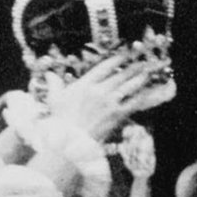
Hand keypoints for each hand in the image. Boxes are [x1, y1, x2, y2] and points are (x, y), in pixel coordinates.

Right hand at [47, 56, 165, 141]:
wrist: (71, 142)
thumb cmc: (61, 122)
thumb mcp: (54, 99)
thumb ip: (54, 84)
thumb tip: (49, 74)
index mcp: (86, 84)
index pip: (105, 67)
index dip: (117, 59)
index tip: (124, 54)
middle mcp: (100, 90)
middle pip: (121, 74)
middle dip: (133, 67)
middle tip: (142, 61)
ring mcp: (110, 103)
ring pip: (129, 86)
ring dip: (140, 78)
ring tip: (147, 72)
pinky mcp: (117, 116)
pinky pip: (133, 103)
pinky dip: (141, 96)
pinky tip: (147, 92)